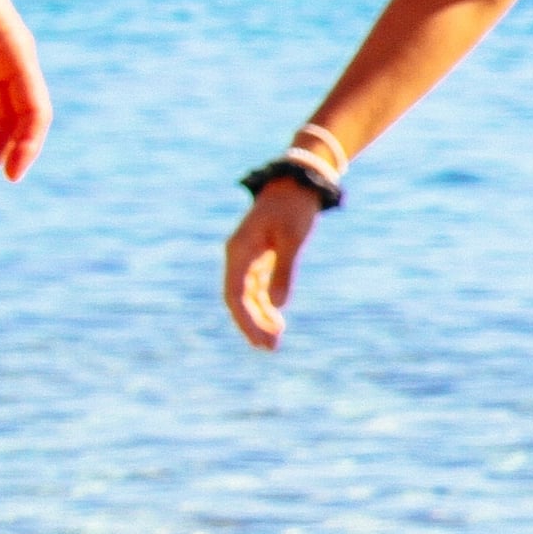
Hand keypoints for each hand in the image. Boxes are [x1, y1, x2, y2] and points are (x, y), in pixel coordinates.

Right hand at [223, 180, 323, 349]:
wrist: (297, 185)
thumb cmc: (294, 209)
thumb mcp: (292, 239)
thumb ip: (284, 271)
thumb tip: (277, 304)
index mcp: (239, 251)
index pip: (235, 294)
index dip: (246, 319)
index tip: (261, 339)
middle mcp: (238, 257)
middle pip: (238, 299)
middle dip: (251, 325)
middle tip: (269, 349)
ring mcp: (247, 258)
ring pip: (247, 296)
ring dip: (258, 319)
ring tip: (273, 342)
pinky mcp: (260, 258)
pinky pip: (256, 288)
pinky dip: (265, 305)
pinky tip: (277, 321)